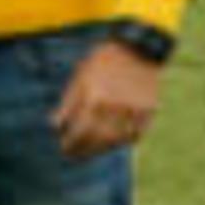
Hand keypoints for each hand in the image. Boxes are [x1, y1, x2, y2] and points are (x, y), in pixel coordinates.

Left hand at [52, 38, 163, 159]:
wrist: (137, 48)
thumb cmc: (103, 61)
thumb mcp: (80, 77)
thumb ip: (67, 104)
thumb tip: (54, 126)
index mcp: (95, 98)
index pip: (81, 131)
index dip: (72, 143)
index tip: (64, 149)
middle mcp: (115, 106)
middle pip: (98, 139)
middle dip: (84, 150)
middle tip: (74, 156)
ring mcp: (135, 109)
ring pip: (118, 139)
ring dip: (102, 149)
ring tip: (91, 151)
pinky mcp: (149, 109)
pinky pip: (136, 133)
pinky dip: (124, 141)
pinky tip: (113, 143)